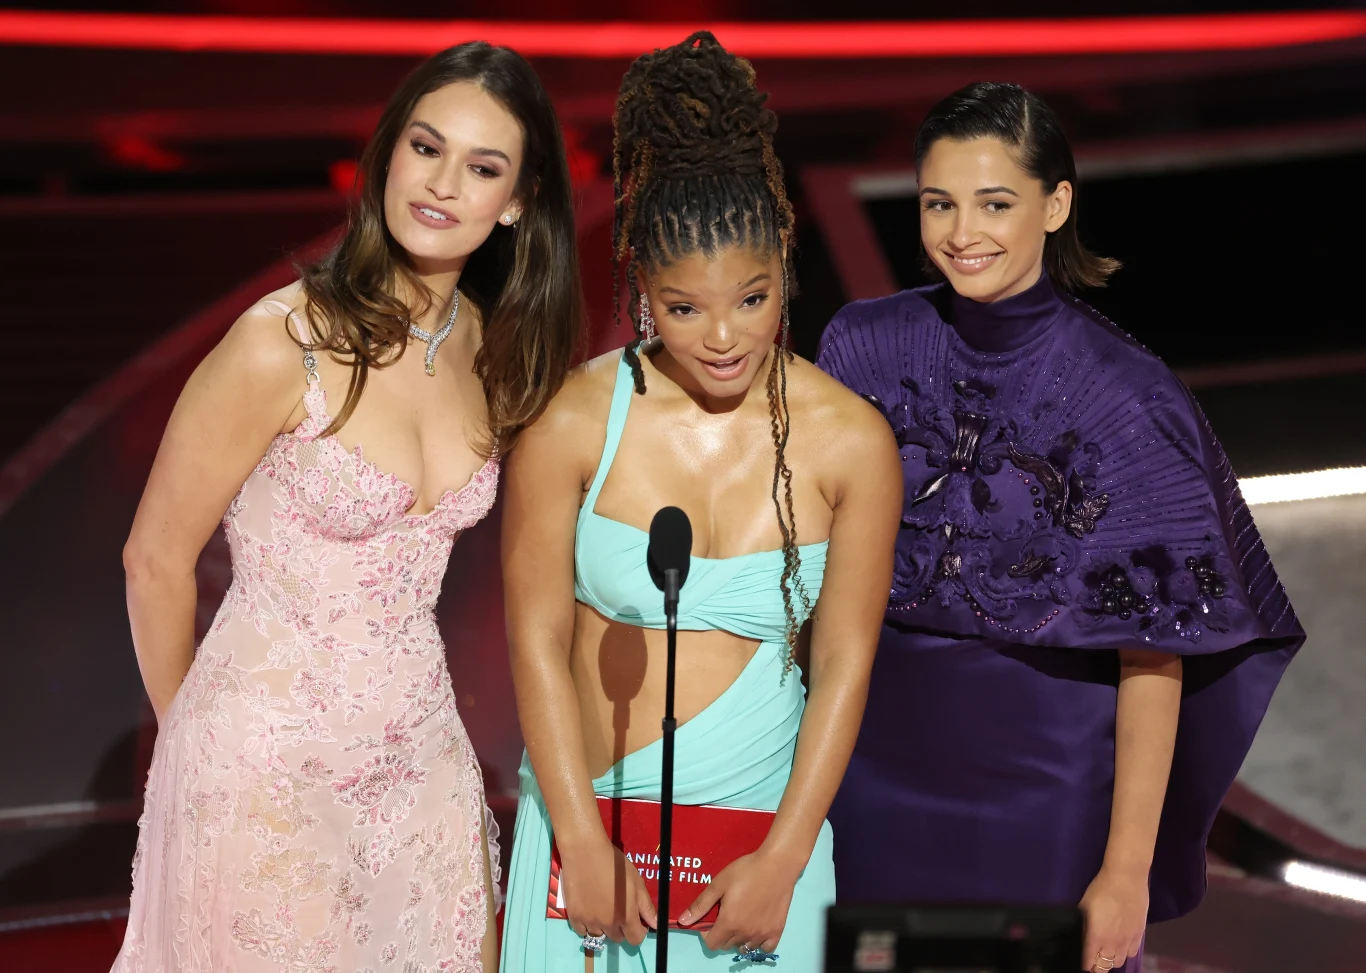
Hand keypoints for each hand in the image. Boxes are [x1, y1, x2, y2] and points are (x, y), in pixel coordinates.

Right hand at [559, 834, 657, 946]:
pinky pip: (582, 931)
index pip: (635, 939)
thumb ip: (646, 907)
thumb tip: (656, 925)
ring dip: (603, 927)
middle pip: (617, 938)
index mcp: (626, 916)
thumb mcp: (637, 882)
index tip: (636, 921)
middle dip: (621, 928)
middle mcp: (608, 924)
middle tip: (618, 910)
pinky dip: (587, 925)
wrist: (586, 852)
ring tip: (602, 909)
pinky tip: (589, 910)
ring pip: (599, 935)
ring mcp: (589, 922)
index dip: (639, 931)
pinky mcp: (574, 916)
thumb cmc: (615, 864)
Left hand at [678, 848, 798, 954]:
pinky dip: (759, 943)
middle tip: (726, 915)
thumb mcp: (719, 884)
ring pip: (745, 947)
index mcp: (729, 923)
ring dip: (739, 938)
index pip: (712, 944)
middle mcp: (745, 933)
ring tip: (741, 919)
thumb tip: (683, 921)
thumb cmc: (746, 871)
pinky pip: (765, 948)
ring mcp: (762, 934)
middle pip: (727, 945)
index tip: (711, 920)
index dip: (707, 934)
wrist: (777, 866)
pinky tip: (757, 928)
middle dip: (722, 934)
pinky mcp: (776, 931)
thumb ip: (701, 905)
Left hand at [1078, 866, 1147, 971]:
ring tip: (1106, 954)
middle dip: (1096, 966)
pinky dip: (1125, 954)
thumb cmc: (1100, 889)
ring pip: (1119, 962)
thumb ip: (1084, 927)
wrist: (1126, 879)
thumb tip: (1083, 939)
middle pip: (1104, 966)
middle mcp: (1112, 943)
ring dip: (1111, 960)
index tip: (1082, 962)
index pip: (1089, 962)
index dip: (1084, 964)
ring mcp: (1127, 940)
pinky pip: (1132, 953)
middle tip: (1093, 959)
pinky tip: (1121, 946)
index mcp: (1096, 937)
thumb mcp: (1084, 907)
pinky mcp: (1139, 935)